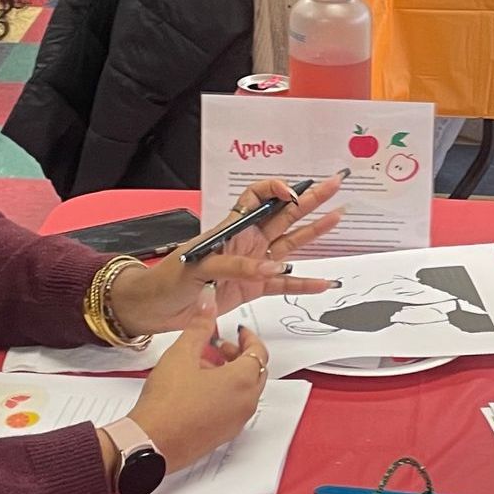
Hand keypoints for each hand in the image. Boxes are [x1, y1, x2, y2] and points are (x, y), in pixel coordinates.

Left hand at [106, 175, 345, 335]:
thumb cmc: (169, 279)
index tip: (290, 193)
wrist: (156, 308)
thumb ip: (236, 264)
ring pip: (290, 244)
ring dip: (314, 232)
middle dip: (309, 200)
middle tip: (334, 185)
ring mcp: (254, 264)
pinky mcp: (254, 289)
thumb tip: (271, 267)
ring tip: (337, 217)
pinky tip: (323, 281)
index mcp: (232, 227)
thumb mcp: (198, 264)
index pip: (257, 198)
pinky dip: (304, 284)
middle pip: (284, 215)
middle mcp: (247, 241)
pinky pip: (285, 284)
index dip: (275, 190)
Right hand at [119, 291, 268, 471]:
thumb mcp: (181, 354)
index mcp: (242, 381)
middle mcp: (245, 403)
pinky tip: (198, 388)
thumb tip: (208, 303)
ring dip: (231, 374)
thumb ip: (199, 326)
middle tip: (220, 346)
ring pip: (244, 391)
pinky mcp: (224, 435)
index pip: (259, 352)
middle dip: (239, 355)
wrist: (151, 443)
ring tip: (203, 365)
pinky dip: (225, 393)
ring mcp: (236, 422)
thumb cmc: (166, 404)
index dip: (249, 337)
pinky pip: (234, 408)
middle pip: (255, 372)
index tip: (239, 331)